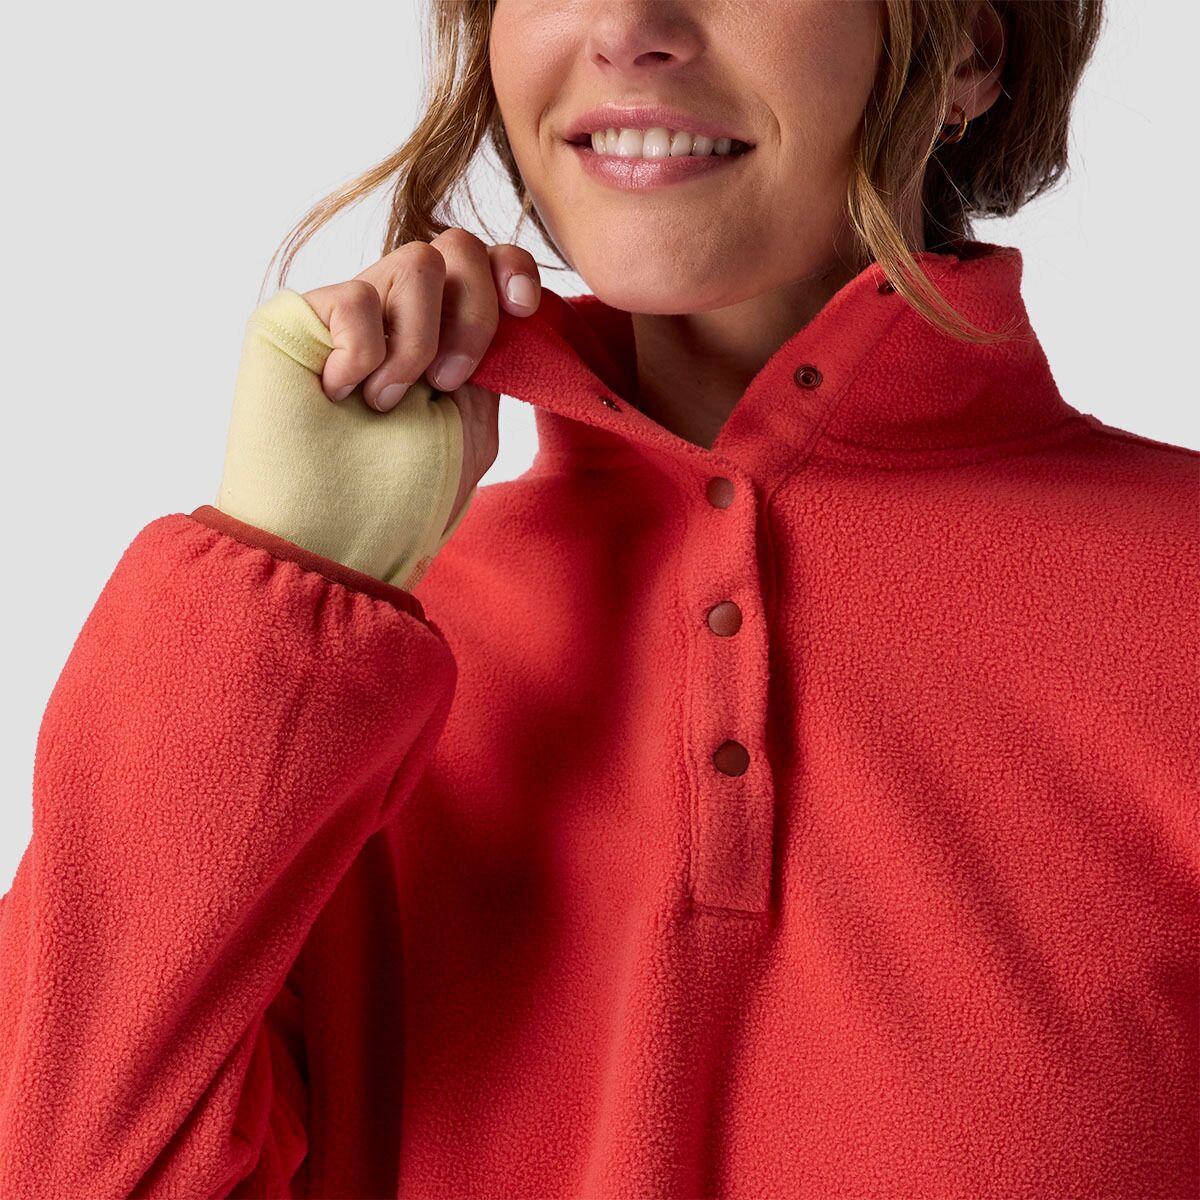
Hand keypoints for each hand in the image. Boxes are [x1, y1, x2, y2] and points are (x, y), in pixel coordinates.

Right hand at [300, 229, 541, 529]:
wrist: (340, 540)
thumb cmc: (405, 498)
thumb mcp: (472, 424)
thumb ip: (493, 359)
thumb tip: (510, 302)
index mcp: (443, 337)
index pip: (485, 261)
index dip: (512, 267)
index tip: (523, 309)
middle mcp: (397, 316)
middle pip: (457, 246)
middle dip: (473, 313)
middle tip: (448, 383)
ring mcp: (349, 314)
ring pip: (415, 260)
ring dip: (419, 342)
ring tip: (387, 402)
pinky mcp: (297, 317)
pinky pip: (359, 298)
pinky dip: (364, 355)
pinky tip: (340, 396)